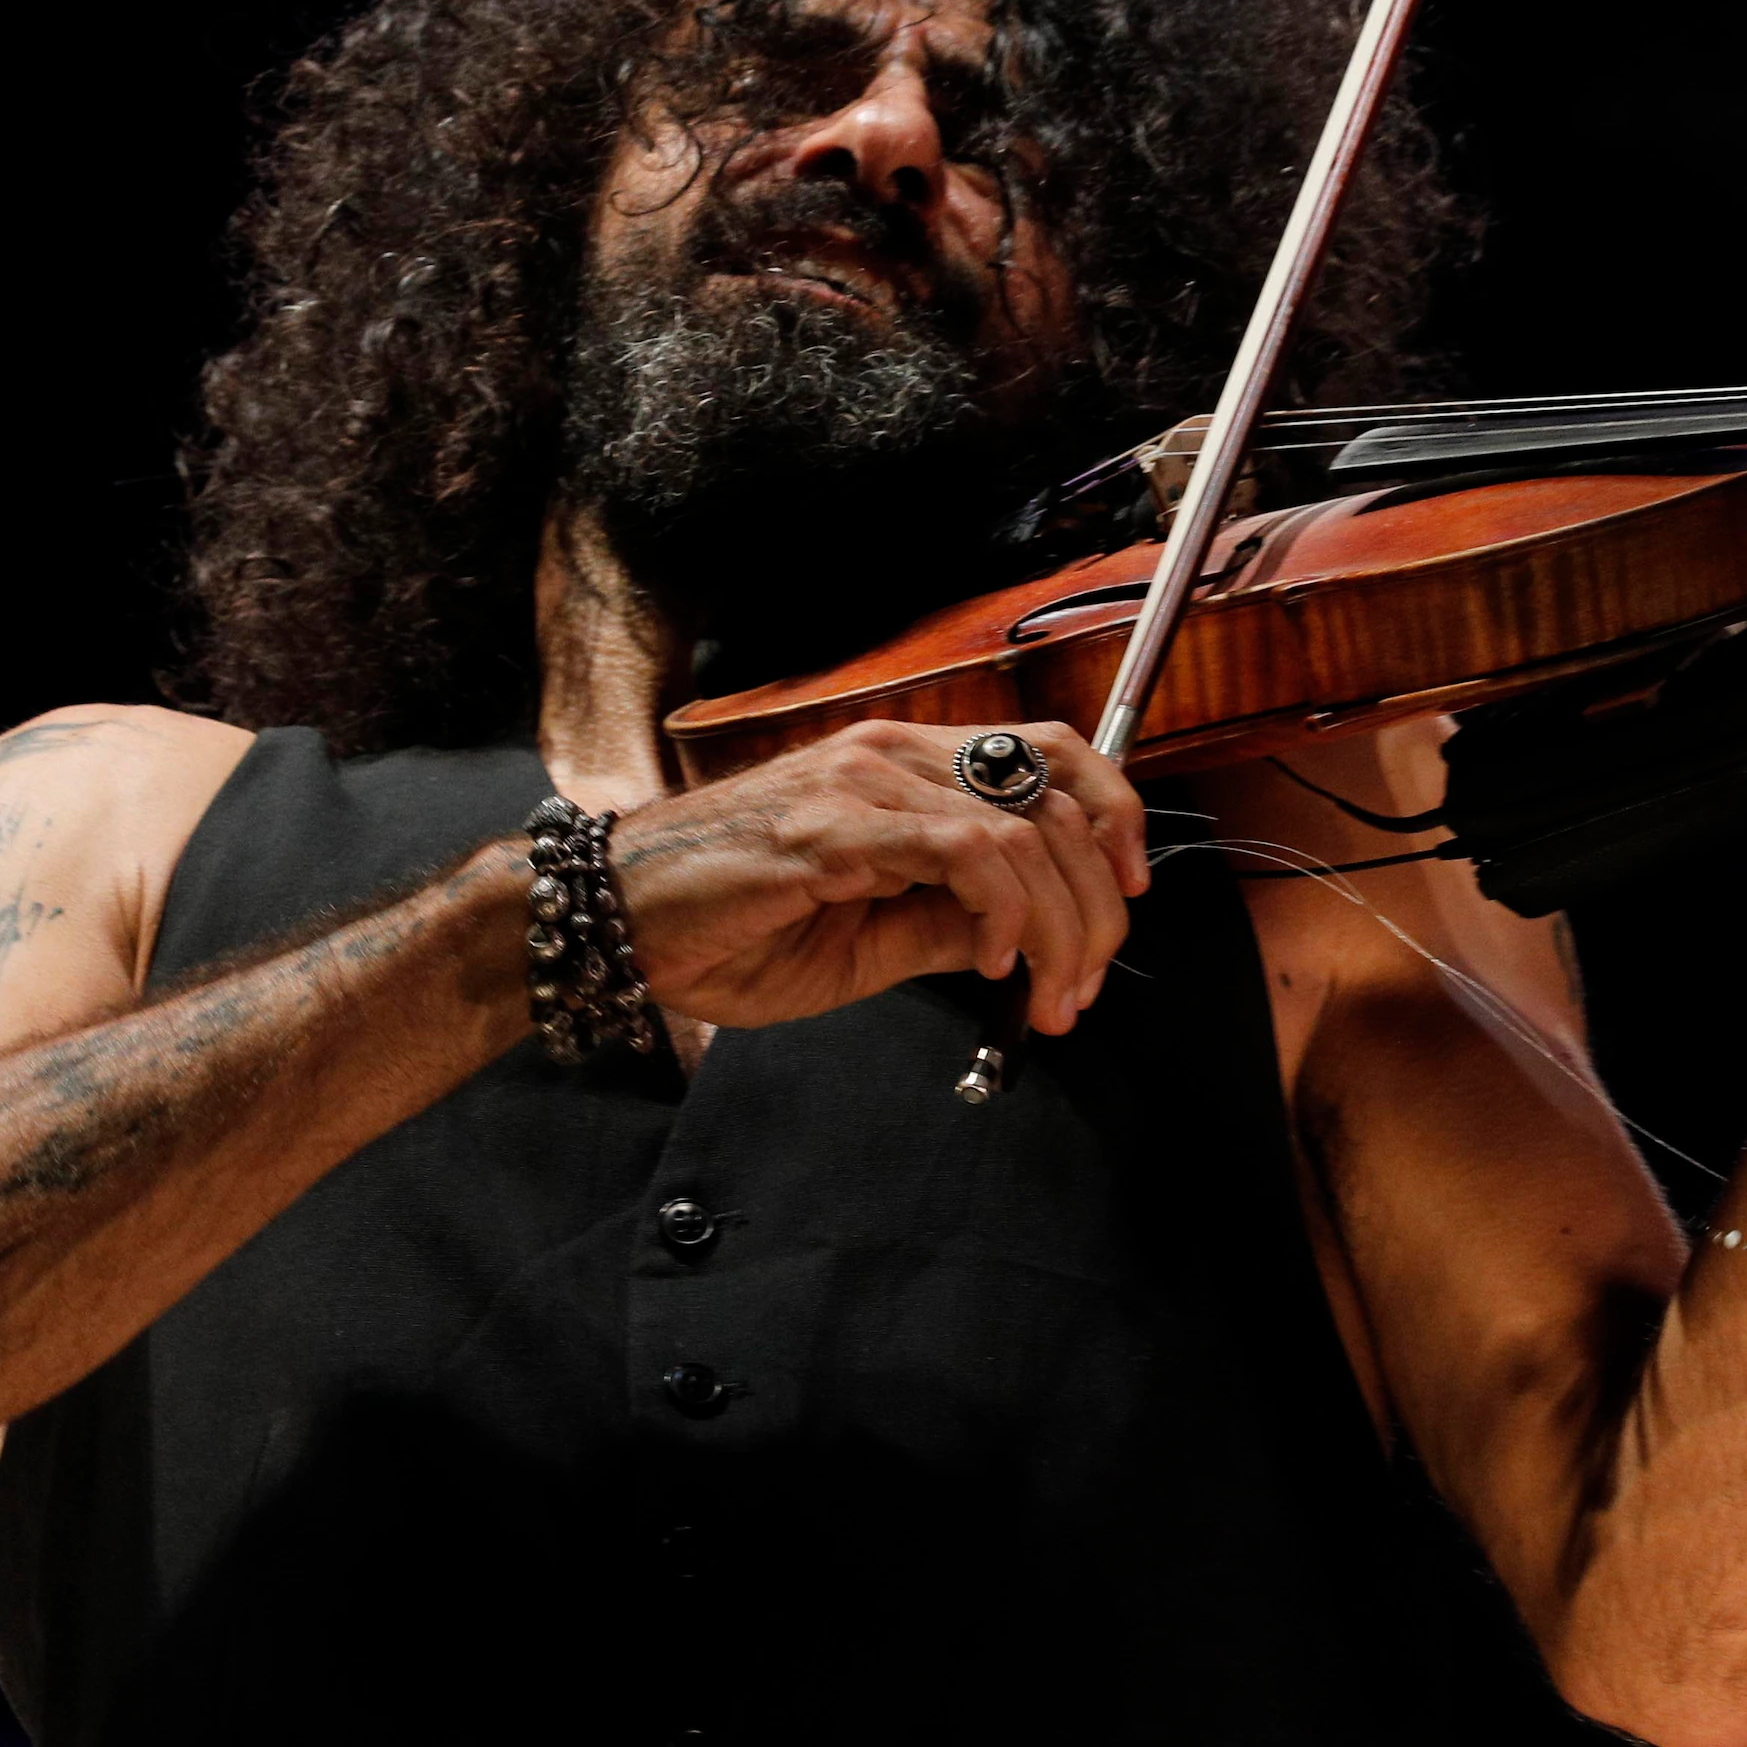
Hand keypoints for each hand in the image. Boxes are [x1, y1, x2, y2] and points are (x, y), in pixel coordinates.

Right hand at [601, 719, 1153, 1037]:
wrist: (619, 923)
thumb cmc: (728, 928)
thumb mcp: (871, 941)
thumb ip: (948, 924)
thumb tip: (1027, 939)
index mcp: (907, 766)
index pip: (1051, 755)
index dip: (1113, 817)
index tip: (1128, 898)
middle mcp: (893, 753)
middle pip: (1054, 798)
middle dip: (1095, 906)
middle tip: (1083, 987)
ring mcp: (865, 780)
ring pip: (1022, 829)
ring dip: (1059, 923)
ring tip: (1047, 992)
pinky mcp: (836, 822)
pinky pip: (964, 851)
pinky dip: (1002, 910)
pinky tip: (989, 960)